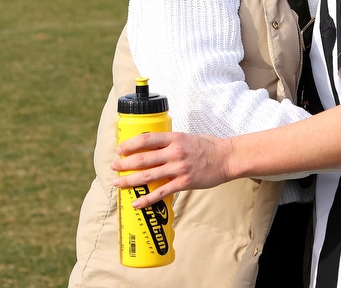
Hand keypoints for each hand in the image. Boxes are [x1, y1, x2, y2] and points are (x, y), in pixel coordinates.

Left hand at [111, 132, 232, 208]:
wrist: (227, 158)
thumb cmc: (208, 147)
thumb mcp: (187, 137)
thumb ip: (170, 142)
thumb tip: (150, 147)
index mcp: (175, 138)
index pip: (146, 139)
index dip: (130, 144)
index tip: (120, 149)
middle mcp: (175, 152)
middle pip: (143, 158)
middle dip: (124, 164)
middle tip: (113, 167)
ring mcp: (179, 168)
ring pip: (148, 176)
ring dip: (129, 181)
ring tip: (117, 183)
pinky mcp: (184, 182)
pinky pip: (161, 193)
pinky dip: (146, 199)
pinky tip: (136, 203)